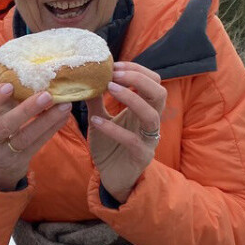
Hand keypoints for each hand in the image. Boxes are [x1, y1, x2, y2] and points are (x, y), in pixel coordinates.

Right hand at [0, 83, 70, 190]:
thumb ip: (5, 99)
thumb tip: (29, 75)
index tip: (9, 85)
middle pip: (5, 126)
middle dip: (26, 110)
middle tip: (47, 95)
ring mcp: (4, 154)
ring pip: (25, 138)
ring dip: (46, 120)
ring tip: (64, 105)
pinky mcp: (21, 161)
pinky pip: (38, 144)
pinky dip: (52, 128)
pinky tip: (63, 116)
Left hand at [87, 62, 165, 202]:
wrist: (112, 179)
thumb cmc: (109, 147)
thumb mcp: (99, 119)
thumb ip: (95, 100)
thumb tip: (84, 78)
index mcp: (144, 109)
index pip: (153, 81)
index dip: (136, 70)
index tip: (113, 65)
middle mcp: (151, 122)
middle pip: (160, 92)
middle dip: (138, 78)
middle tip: (113, 74)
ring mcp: (149, 140)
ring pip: (151, 114)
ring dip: (130, 98)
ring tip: (109, 88)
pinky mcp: (141, 156)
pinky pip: (131, 140)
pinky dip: (112, 128)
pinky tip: (95, 121)